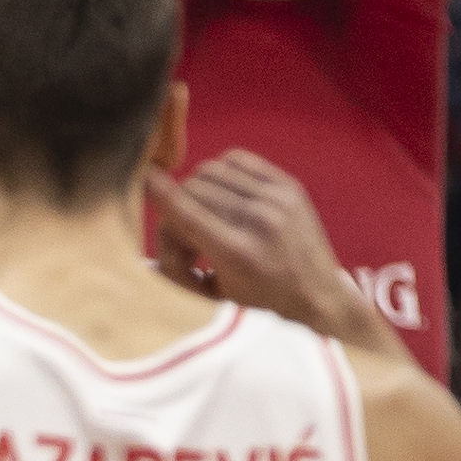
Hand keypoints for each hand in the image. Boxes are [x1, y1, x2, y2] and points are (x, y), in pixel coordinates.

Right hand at [147, 153, 380, 349]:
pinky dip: (220, 172)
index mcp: (236, 252)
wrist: (318, 294)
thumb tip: (160, 219)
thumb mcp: (216, 291)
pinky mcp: (288, 185)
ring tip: (206, 217)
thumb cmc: (260, 300)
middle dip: (177, 210)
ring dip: (197, 190)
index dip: (160, 194)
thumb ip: (184, 260)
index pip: (187, 212)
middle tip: (187, 238)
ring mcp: (276, 198)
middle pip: (192, 190)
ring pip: (211, 171)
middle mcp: (257, 220)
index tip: (142, 178)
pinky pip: (237, 160)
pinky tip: (223, 194)